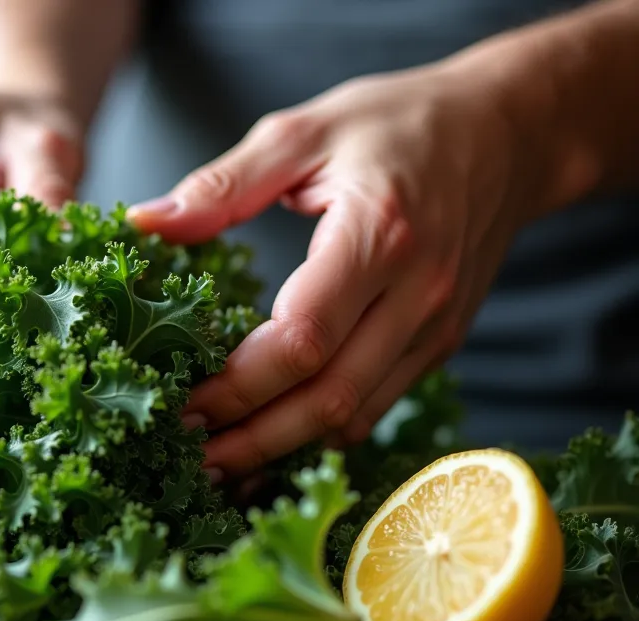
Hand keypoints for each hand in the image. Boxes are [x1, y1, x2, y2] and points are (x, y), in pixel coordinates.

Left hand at [127, 64, 539, 480]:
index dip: (237, 386)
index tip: (181, 404)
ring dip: (284, 448)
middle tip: (189, 459)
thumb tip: (145, 223)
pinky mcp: (440, 342)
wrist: (509, 132)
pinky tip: (273, 435)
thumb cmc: (400, 123)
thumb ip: (223, 184)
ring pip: (354, 416)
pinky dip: (321, 430)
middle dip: (252, 439)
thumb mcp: (304, 130)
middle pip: (327, 398)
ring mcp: (435, 326)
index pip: (303, 340)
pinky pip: (376, 405)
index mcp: (378, 235)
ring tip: (220, 463)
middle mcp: (415, 293)